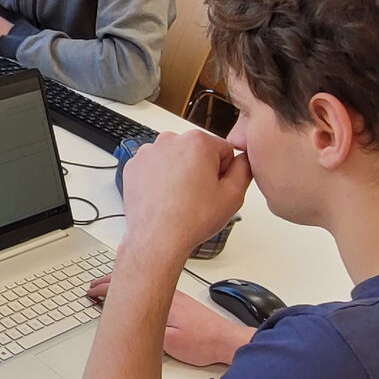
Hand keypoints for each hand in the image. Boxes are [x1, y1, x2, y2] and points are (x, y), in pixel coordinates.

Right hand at [87, 276, 253, 366]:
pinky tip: (133, 293)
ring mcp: (173, 294)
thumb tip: (127, 324)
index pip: (126, 287)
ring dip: (122, 283)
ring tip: (107, 287)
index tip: (91, 292)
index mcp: (161, 298)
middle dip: (109, 281)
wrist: (227, 341)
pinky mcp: (178, 300)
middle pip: (133, 278)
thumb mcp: (169, 343)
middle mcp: (167, 291)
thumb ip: (146, 332)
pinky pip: (150, 286)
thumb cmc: (203, 342)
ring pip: (141, 281)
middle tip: (92, 287)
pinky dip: (134, 286)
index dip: (104, 289)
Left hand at [120, 131, 252, 260]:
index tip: (215, 188)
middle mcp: (170, 140)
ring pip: (175, 159)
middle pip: (197, 152)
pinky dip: (159, 178)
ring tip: (179, 198)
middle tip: (198, 195)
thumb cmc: (191, 219)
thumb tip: (244, 159)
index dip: (223, 172)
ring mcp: (148, 152)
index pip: (224, 150)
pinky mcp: (133, 166)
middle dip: (200, 169)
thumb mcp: (233, 195)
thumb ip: (244, 169)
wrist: (157, 238)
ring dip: (179, 173)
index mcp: (197, 142)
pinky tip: (164, 197)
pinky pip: (154, 167)